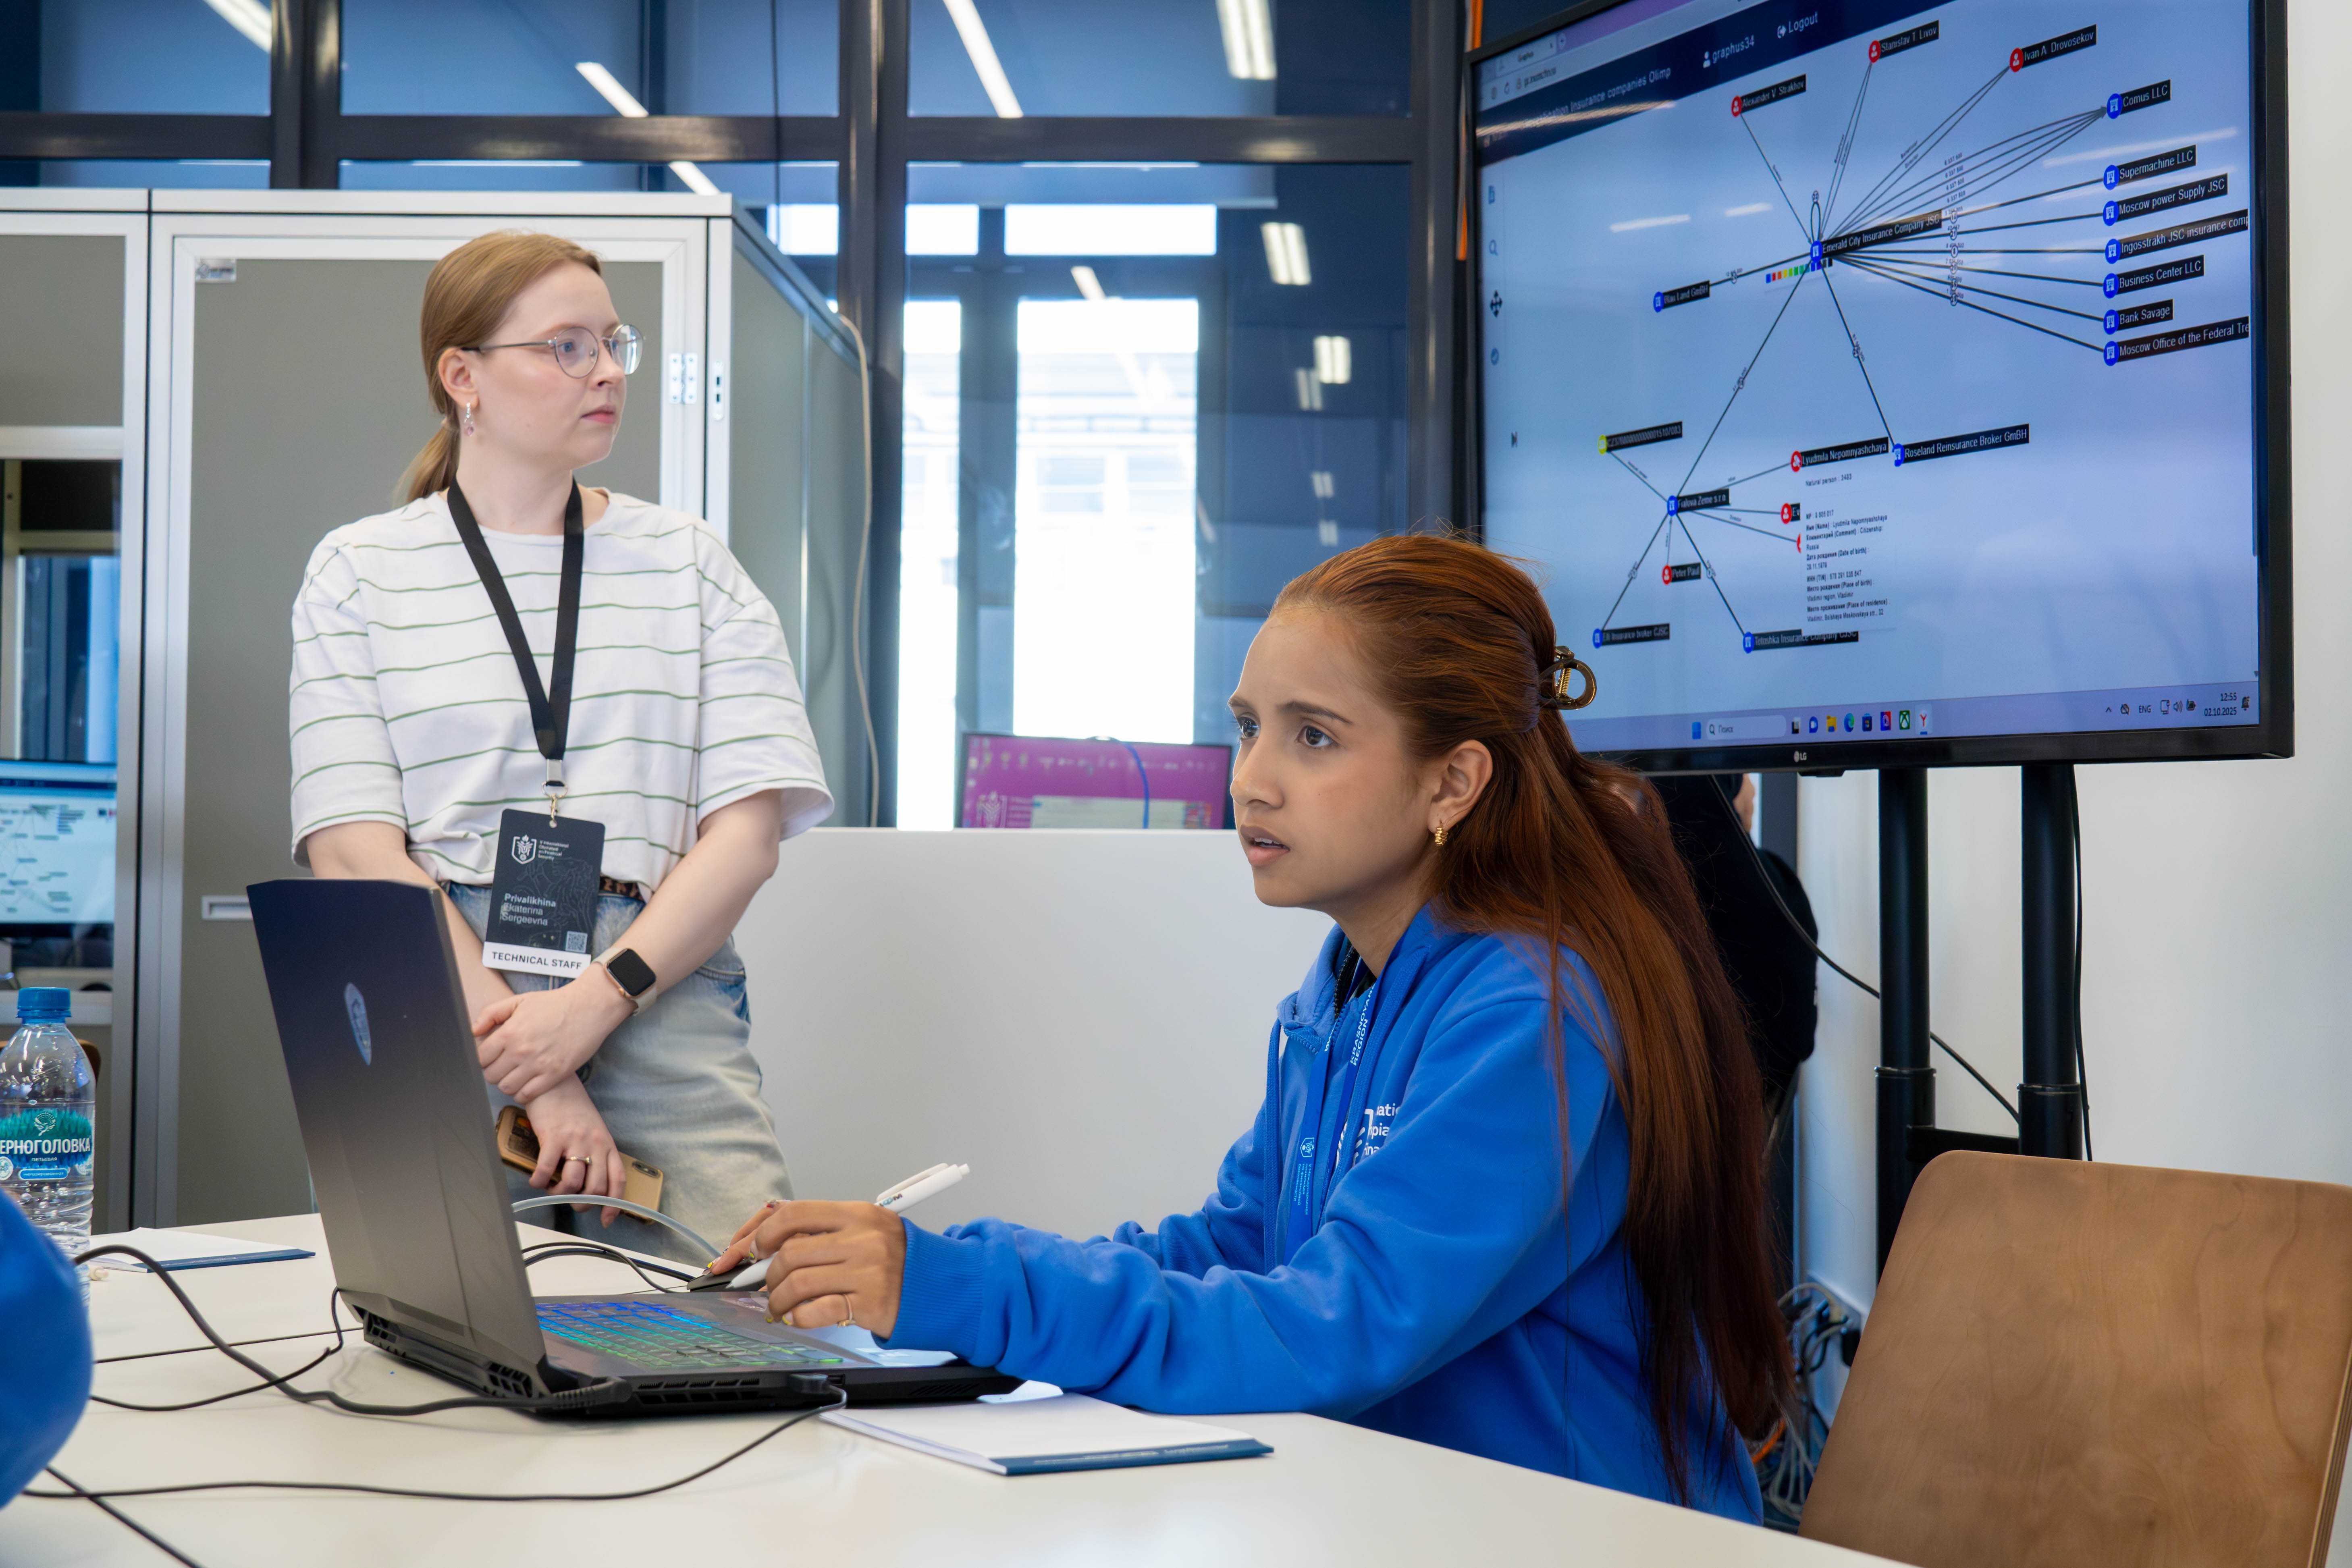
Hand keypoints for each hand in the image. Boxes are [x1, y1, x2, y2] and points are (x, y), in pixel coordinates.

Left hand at [474, 975, 632, 1101]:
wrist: (590, 1007)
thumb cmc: (555, 1003)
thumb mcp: (520, 1001)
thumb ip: (492, 1013)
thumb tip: (473, 1031)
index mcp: (509, 1032)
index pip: (480, 1058)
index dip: (482, 1059)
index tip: (491, 1057)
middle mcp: (521, 1051)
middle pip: (491, 1075)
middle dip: (494, 1071)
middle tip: (504, 1065)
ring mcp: (538, 1065)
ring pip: (507, 1087)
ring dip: (507, 1083)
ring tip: (515, 1074)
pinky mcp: (555, 1075)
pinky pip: (527, 1095)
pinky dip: (523, 1093)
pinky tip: (527, 1083)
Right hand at [519, 1077, 625, 1226]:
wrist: (556, 1083)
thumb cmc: (573, 1109)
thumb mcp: (593, 1131)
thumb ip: (595, 1154)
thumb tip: (587, 1183)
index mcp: (607, 1144)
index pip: (617, 1180)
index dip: (614, 1204)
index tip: (606, 1219)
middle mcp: (595, 1144)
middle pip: (595, 1188)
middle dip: (582, 1204)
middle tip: (569, 1201)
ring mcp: (575, 1141)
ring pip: (573, 1183)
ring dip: (560, 1195)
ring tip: (552, 1189)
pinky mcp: (553, 1137)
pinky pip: (547, 1170)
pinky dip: (540, 1182)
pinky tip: (536, 1181)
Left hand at [706, 1201, 905, 1337]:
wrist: (938, 1284)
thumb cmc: (895, 1257)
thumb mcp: (863, 1229)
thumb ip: (822, 1232)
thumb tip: (765, 1244)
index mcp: (856, 1214)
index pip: (795, 1214)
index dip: (763, 1233)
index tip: (753, 1249)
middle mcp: (862, 1239)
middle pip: (790, 1254)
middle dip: (767, 1275)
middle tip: (767, 1285)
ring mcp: (866, 1272)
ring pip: (797, 1283)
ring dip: (777, 1299)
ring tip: (780, 1305)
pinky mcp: (868, 1303)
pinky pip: (816, 1311)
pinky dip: (798, 1316)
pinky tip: (798, 1316)